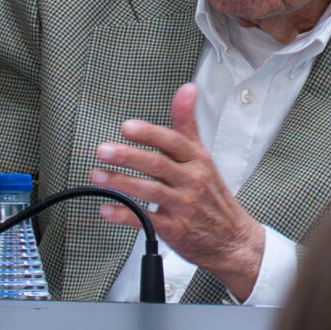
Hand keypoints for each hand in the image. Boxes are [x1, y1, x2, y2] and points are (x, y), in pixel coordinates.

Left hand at [92, 82, 266, 299]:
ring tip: (98, 175)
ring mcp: (184, 206)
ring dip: (121, 182)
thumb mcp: (203, 156)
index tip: (128, 127)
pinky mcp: (175, 229)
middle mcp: (191, 181)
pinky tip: (107, 209)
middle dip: (129, 157)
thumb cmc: (213, 196)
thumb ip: (187, 123)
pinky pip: (147, 220)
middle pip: (158, 165)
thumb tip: (186, 89)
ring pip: (150, 191)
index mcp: (197, 160)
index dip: (150, 134)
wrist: (232, 239)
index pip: (173, 142)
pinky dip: (125, 214)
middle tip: (104, 150)